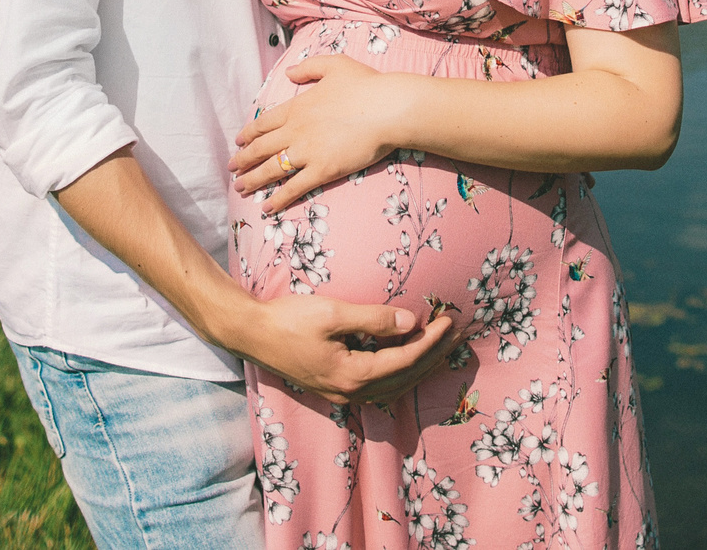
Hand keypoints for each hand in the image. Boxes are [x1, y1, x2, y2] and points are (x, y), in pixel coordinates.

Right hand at [225, 295, 462, 404]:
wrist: (250, 333)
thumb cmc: (289, 319)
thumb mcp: (332, 313)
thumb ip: (373, 319)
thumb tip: (411, 323)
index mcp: (352, 375)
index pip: (404, 361)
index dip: (430, 342)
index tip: (448, 321)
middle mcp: (350, 392)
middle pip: (404, 378)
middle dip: (432, 358)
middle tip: (456, 336)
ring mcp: (341, 393)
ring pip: (392, 386)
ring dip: (418, 367)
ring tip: (439, 348)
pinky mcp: (333, 387)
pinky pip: (378, 385)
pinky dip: (398, 372)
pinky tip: (404, 359)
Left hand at [230, 56, 412, 211]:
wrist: (387, 109)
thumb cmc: (365, 85)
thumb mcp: (334, 65)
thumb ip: (308, 68)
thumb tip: (288, 72)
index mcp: (296, 107)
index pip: (263, 123)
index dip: (248, 134)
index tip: (238, 143)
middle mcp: (295, 130)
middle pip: (261, 148)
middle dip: (243, 160)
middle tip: (231, 169)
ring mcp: (307, 152)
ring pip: (271, 170)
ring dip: (253, 180)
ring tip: (240, 189)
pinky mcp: (322, 171)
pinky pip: (294, 188)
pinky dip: (278, 199)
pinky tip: (267, 208)